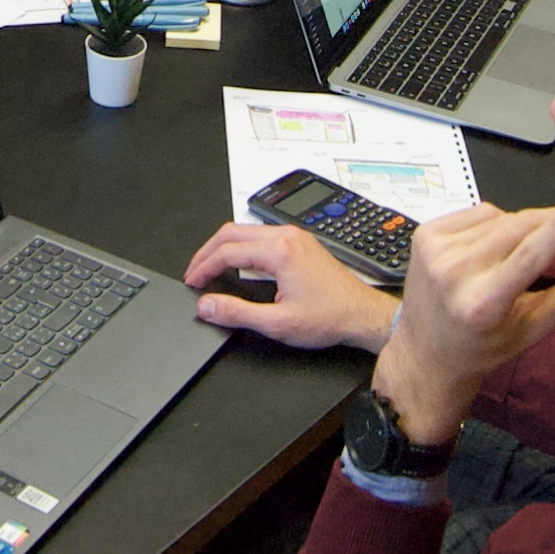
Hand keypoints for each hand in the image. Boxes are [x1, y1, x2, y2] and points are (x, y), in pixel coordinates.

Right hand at [183, 223, 399, 351]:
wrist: (361, 314)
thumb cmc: (329, 317)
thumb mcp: (277, 323)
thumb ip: (236, 313)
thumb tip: (207, 305)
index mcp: (279, 251)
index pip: (227, 251)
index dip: (204, 267)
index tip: (192, 282)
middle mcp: (286, 236)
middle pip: (232, 232)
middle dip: (207, 252)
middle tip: (194, 273)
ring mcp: (294, 236)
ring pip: (245, 230)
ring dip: (224, 247)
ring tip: (210, 267)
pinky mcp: (299, 242)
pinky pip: (260, 234)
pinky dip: (241, 246)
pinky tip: (236, 261)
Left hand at [369, 200, 554, 444]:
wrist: (426, 351)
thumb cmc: (482, 346)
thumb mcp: (531, 329)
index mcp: (482, 302)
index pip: (528, 254)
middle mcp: (453, 272)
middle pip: (516, 229)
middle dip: (547, 226)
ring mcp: (435, 249)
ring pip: (499, 216)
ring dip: (520, 229)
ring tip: (523, 258)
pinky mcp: (425, 233)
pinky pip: (477, 213)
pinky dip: (495, 224)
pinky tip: (495, 248)